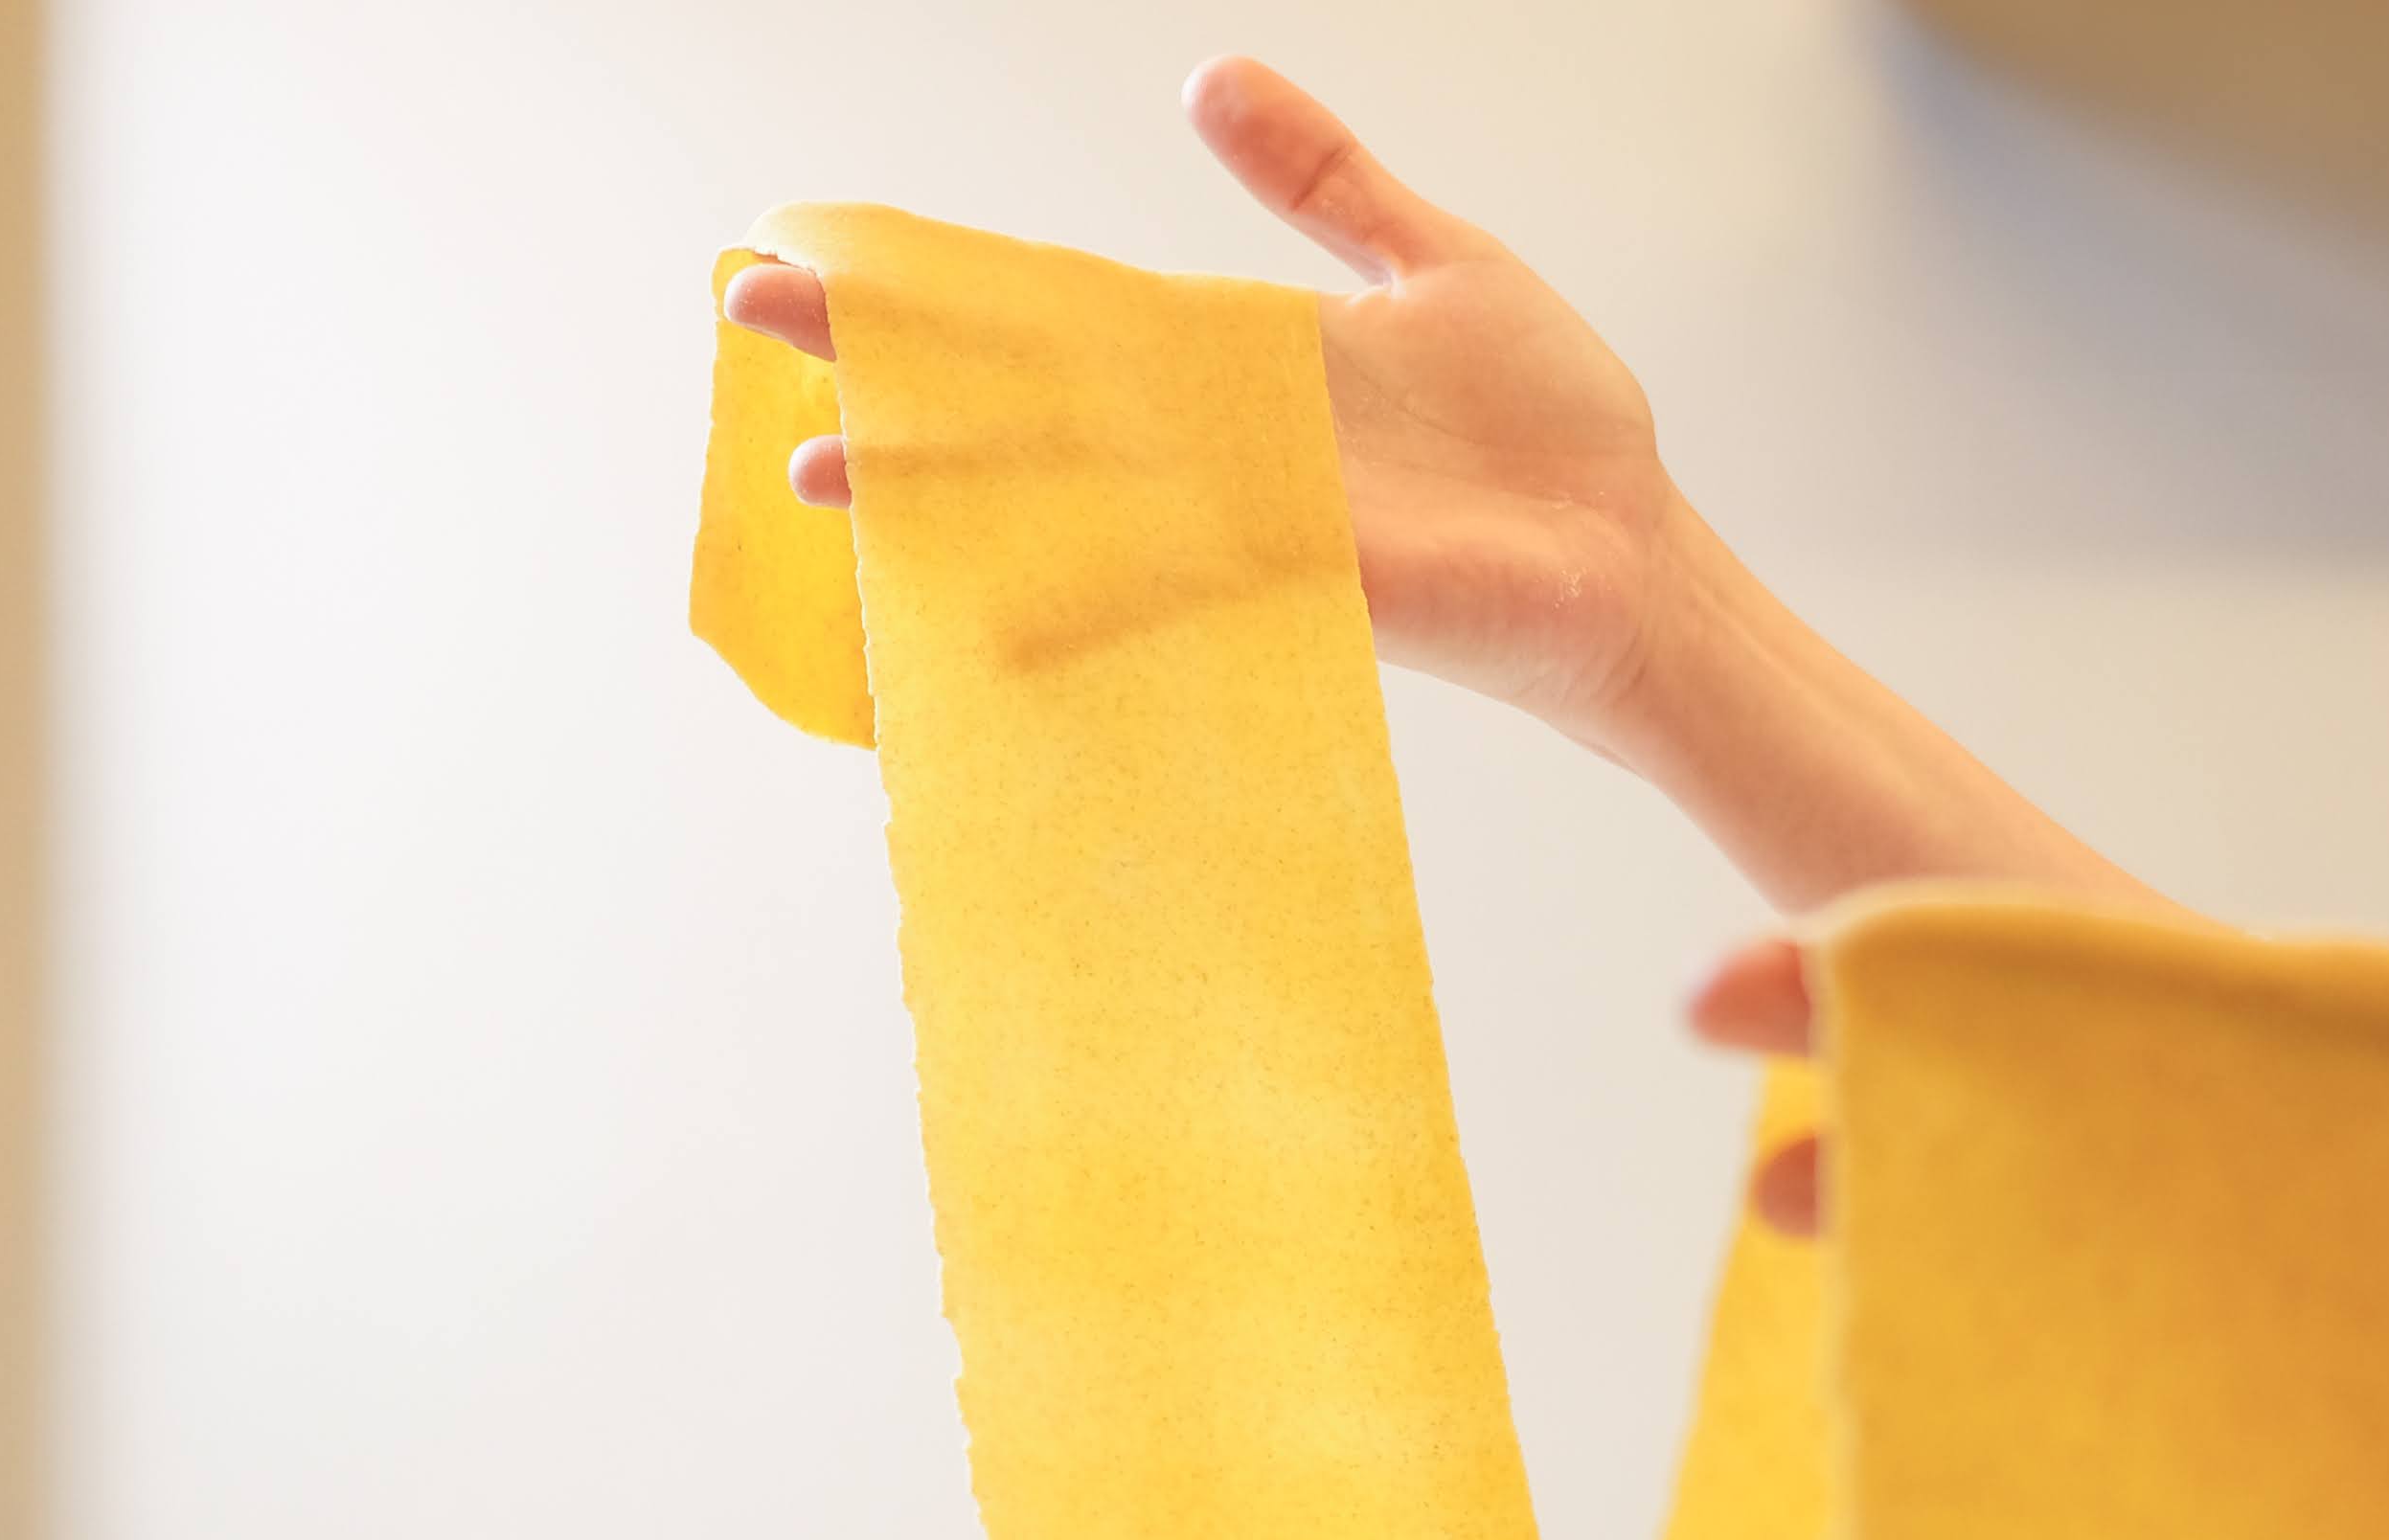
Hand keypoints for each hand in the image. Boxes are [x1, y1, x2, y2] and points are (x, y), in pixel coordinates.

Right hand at [724, 59, 1683, 733]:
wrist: (1636, 546)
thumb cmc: (1550, 426)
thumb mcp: (1427, 259)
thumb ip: (1319, 179)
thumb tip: (1207, 79)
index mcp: (1232, 358)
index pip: (1058, 303)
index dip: (946, 277)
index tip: (826, 247)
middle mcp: (1214, 442)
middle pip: (1023, 387)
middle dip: (891, 356)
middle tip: (753, 316)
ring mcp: (1248, 518)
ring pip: (1060, 490)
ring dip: (939, 484)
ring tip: (816, 472)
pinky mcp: (1308, 582)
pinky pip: (1176, 589)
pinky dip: (1082, 601)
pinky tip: (987, 612)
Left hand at [1687, 596, 2388, 1270]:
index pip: (2303, 1095)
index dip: (2057, 1050)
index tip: (1820, 1036)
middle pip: (2248, 1186)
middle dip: (1996, 1146)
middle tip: (1731, 1101)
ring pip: (2307, 1205)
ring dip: (2092, 1169)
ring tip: (1854, 1138)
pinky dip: (2247, 1162)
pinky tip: (2122, 1147)